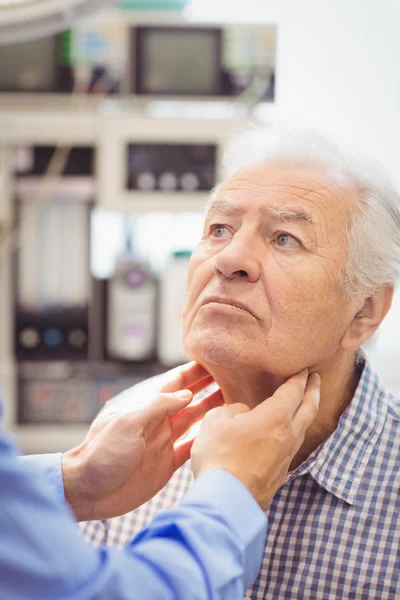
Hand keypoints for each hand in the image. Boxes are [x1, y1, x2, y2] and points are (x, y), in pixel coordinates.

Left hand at [62, 362, 221, 520]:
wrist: (88, 491)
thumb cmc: (102, 452)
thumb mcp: (127, 423)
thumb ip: (157, 406)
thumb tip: (187, 394)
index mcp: (147, 408)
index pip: (175, 383)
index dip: (194, 371)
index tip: (215, 359)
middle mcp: (159, 422)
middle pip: (189, 399)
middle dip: (209, 386)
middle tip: (234, 376)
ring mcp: (164, 442)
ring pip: (194, 420)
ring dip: (212, 410)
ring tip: (235, 400)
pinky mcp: (168, 464)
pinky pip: (192, 447)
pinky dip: (206, 439)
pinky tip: (222, 433)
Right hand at [191, 371, 319, 509]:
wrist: (226, 500)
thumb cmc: (220, 456)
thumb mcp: (218, 421)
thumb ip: (234, 410)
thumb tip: (244, 413)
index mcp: (275, 417)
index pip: (293, 391)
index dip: (299, 377)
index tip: (304, 368)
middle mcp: (288, 435)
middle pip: (309, 408)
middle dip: (313, 391)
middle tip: (316, 379)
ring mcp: (287, 457)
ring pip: (303, 428)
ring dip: (307, 412)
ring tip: (304, 404)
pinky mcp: (280, 474)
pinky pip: (292, 446)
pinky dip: (294, 432)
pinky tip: (285, 434)